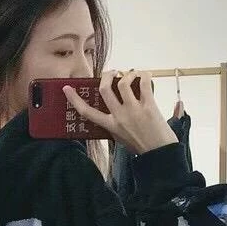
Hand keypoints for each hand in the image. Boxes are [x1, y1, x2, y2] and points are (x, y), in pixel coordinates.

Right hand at [62, 69, 177, 154]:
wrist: (159, 153)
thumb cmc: (140, 146)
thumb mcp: (120, 138)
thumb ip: (114, 124)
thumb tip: (112, 108)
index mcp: (110, 126)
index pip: (87, 112)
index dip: (74, 99)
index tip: (67, 88)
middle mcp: (119, 117)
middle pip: (105, 90)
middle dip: (106, 75)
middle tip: (112, 72)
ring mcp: (134, 111)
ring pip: (123, 83)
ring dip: (127, 73)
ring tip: (131, 74)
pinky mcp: (149, 106)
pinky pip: (144, 83)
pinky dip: (144, 75)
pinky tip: (145, 75)